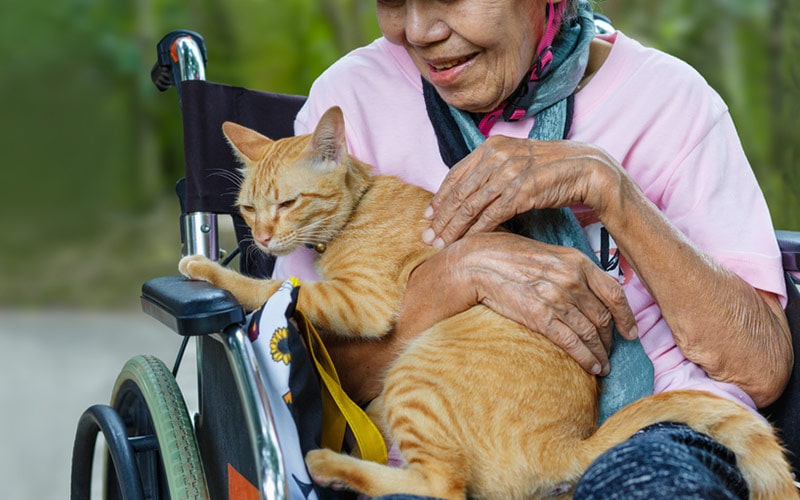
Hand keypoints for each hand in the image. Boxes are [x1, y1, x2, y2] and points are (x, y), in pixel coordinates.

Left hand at [423, 136, 619, 246]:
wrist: (585, 168)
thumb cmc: (550, 169)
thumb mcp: (515, 161)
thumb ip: (491, 171)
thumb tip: (467, 192)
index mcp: (491, 146)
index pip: (455, 174)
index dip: (439, 197)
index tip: (428, 216)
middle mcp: (497, 156)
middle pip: (459, 192)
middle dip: (441, 218)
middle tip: (427, 237)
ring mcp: (508, 173)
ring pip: (470, 206)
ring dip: (453, 229)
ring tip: (441, 245)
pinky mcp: (521, 192)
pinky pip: (490, 216)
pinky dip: (476, 232)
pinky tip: (467, 243)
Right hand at [428, 232, 636, 375]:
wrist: (477, 262)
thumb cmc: (508, 256)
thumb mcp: (547, 254)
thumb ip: (569, 270)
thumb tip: (585, 290)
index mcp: (577, 261)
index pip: (614, 293)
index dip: (626, 317)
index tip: (631, 332)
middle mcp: (572, 280)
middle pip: (603, 317)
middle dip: (610, 340)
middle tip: (611, 353)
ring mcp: (557, 299)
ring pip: (590, 333)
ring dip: (600, 354)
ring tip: (602, 366)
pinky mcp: (540, 317)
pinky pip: (572, 343)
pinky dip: (586, 358)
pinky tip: (591, 367)